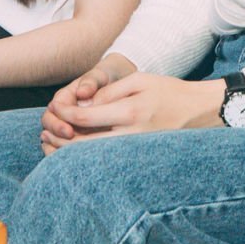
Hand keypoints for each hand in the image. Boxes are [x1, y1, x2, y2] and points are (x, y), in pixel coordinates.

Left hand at [45, 67, 221, 151]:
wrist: (200, 113)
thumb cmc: (168, 92)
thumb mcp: (139, 80)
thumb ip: (109, 91)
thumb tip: (83, 105)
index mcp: (130, 112)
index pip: (85, 118)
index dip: (64, 114)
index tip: (55, 109)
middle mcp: (131, 136)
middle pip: (82, 146)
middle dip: (58, 140)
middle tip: (44, 133)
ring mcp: (135, 151)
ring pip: (91, 159)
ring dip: (66, 154)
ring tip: (50, 144)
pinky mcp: (137, 159)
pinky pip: (104, 162)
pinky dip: (84, 160)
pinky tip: (72, 153)